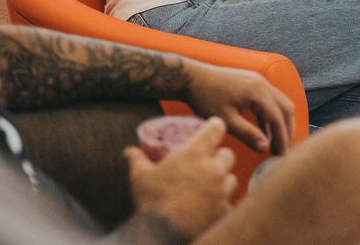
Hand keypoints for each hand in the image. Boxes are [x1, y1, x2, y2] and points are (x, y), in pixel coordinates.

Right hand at [125, 117, 236, 237]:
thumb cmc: (151, 201)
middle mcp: (213, 169)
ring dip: (223, 181)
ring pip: (231, 180)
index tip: (214, 127)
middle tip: (208, 163)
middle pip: (228, 155)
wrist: (161, 234)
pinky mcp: (224, 212)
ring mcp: (221, 192)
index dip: (215, 126)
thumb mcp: (140, 176)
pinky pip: (228, 204)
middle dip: (220, 157)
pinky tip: (209, 209)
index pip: (216, 129)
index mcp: (195, 154)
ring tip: (210, 187)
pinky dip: (220, 205)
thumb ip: (136, 159)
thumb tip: (128, 151)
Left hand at [185, 62, 294, 154]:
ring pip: (279, 102)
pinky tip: (264, 132)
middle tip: (283, 151)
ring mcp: (258, 80)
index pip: (278, 117)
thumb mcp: (226, 120)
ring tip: (275, 144)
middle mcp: (262, 83)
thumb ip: (247, 134)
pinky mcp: (252, 81)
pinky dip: (270, 115)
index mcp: (257, 91)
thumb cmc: (205, 97)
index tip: (282, 155)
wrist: (191, 77)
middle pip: (285, 108)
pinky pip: (269, 99)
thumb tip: (265, 147)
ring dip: (280, 123)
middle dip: (287, 130)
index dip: (282, 138)